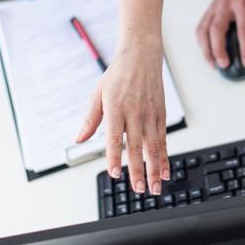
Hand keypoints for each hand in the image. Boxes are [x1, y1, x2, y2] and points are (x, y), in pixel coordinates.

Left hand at [74, 46, 169, 194]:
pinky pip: (163, 139)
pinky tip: (165, 170)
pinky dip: (165, 156)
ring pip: (154, 146)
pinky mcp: (161, 114)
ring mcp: (150, 113)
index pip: (115, 137)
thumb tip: (78, 139)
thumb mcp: (98, 94)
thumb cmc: (118, 74)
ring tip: (155, 187)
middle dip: (138, 170)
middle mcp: (135, 112)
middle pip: (137, 146)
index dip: (115, 157)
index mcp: (116, 108)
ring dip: (155, 169)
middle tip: (139, 189)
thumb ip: (90, 120)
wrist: (141, 55)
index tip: (115, 173)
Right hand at [196, 0, 244, 69]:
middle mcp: (225, 6)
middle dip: (218, 50)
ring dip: (206, 50)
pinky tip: (207, 52)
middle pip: (217, 30)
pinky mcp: (208, 11)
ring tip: (213, 64)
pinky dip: (202, 43)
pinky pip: (201, 29)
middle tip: (224, 64)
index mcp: (243, 4)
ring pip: (204, 31)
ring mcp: (214, 8)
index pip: (243, 30)